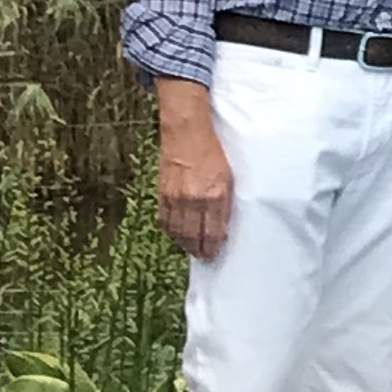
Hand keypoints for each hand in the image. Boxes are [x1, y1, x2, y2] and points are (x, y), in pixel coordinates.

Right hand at [153, 81, 231, 260]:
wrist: (187, 133)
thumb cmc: (214, 152)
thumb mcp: (229, 177)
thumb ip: (225, 201)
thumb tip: (222, 223)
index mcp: (214, 196)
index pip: (213, 232)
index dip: (214, 247)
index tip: (216, 255)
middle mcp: (193, 200)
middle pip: (194, 235)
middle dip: (199, 250)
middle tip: (204, 258)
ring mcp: (175, 197)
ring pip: (178, 230)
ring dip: (184, 243)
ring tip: (191, 250)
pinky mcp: (163, 192)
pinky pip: (165, 219)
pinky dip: (171, 230)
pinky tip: (176, 235)